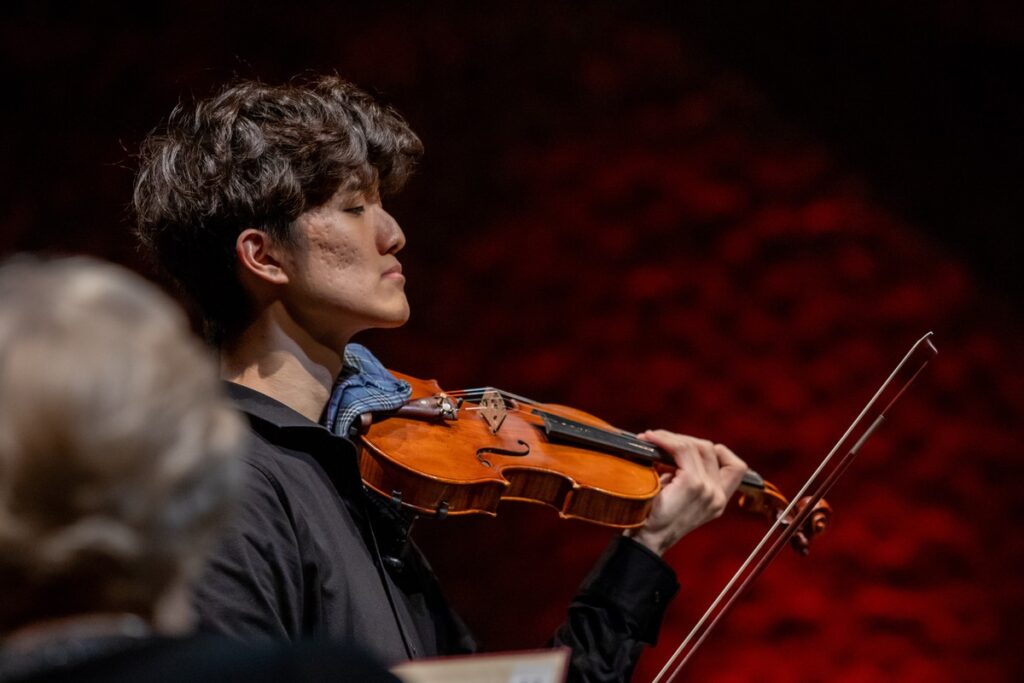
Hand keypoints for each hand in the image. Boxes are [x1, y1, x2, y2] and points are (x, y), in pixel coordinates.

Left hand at [623, 430, 746, 555]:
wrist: (645, 541)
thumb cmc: (654, 519)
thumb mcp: (678, 497)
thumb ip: (687, 476)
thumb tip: (675, 447)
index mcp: (718, 501)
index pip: (736, 467)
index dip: (718, 452)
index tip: (691, 449)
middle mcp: (717, 496)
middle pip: (712, 449)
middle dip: (685, 440)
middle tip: (660, 440)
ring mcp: (707, 490)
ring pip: (696, 446)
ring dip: (671, 437)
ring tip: (652, 439)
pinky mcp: (692, 484)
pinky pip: (682, 449)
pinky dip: (665, 439)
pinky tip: (650, 439)